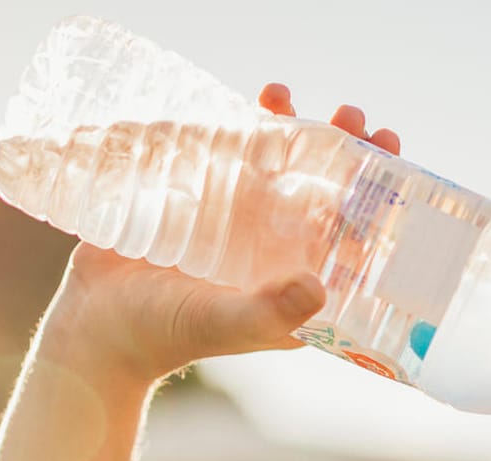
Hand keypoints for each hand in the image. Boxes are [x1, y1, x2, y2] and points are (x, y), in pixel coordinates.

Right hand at [39, 87, 402, 386]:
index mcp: (299, 286)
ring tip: (292, 97)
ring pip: (282, 167)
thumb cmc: (165, 334)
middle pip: (325, 193)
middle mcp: (278, 252)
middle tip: (355, 119)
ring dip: (298, 130)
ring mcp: (242, 224)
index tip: (393, 164)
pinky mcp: (204, 200)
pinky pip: (235, 155)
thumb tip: (318, 285)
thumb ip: (269, 312)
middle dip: (346, 154)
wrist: (97, 324)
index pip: (354, 239)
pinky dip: (249, 124)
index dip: (379, 203)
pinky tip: (260, 100)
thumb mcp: (222, 324)